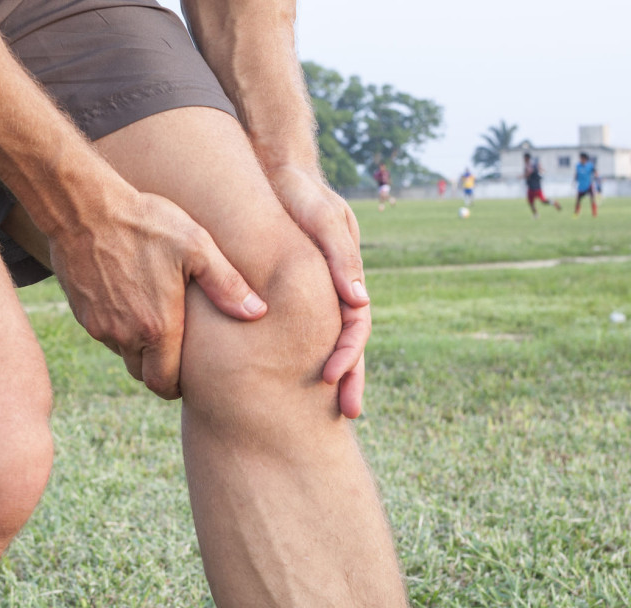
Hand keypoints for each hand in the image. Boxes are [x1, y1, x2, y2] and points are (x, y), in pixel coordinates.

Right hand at [46, 190, 266, 399]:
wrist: (83, 209)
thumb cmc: (145, 224)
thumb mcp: (195, 246)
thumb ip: (226, 284)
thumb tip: (257, 312)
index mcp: (157, 328)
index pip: (165, 385)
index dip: (177, 385)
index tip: (187, 372)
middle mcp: (125, 335)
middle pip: (143, 374)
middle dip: (160, 368)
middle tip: (176, 345)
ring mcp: (99, 326)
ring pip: (123, 353)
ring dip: (138, 345)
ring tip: (154, 315)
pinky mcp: (81, 313)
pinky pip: (104, 333)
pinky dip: (118, 326)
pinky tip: (130, 298)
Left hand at [265, 165, 370, 417]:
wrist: (272, 172)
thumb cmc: (297, 192)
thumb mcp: (322, 215)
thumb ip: (340, 255)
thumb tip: (358, 301)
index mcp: (346, 277)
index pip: (355, 326)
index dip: (347, 354)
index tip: (330, 378)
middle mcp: (335, 290)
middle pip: (347, 342)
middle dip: (349, 377)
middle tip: (347, 412)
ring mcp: (316, 294)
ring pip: (325, 340)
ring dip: (331, 372)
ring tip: (326, 410)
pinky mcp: (291, 294)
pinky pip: (299, 329)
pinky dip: (298, 353)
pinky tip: (288, 379)